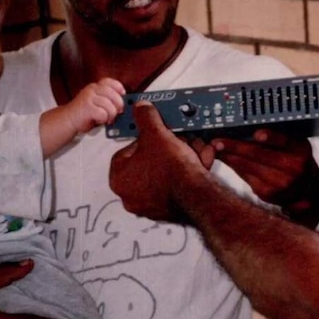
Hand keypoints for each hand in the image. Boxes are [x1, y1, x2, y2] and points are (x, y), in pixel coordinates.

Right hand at [67, 78, 125, 132]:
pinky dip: (103, 120)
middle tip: (117, 113)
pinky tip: (98, 120)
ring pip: (110, 106)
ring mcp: (89, 97)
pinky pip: (103, 114)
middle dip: (118, 106)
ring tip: (106, 119)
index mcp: (95, 86)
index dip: (119, 88)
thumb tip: (123, 105)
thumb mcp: (97, 103)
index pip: (110, 82)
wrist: (68, 120)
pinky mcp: (87, 107)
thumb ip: (108, 100)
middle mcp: (92, 89)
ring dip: (110, 115)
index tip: (123, 95)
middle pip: (114, 95)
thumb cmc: (85, 113)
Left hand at [110, 102, 206, 221]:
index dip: (146, 138)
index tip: (158, 132)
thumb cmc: (170, 169)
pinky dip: (187, 173)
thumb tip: (141, 108)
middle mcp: (130, 195)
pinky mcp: (168, 210)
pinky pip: (176, 184)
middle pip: (150, 161)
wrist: (196, 195)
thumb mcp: (156, 134)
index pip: (127, 151)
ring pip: (166, 172)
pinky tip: (199, 163)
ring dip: (182, 158)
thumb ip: (146, 118)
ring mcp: (149, 205)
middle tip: (180, 139)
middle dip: (169, 148)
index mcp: (119, 179)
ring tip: (194, 150)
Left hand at [194, 129, 318, 227]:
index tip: (258, 134)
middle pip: (260, 155)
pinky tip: (227, 159)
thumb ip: (279, 137)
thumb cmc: (296, 160)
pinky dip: (235, 166)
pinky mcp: (268, 193)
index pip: (285, 142)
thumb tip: (248, 129)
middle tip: (217, 142)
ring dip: (230, 157)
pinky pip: (245, 177)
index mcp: (300, 150)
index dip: (272, 138)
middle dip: (235, 147)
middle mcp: (292, 168)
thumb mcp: (296, 146)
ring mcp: (279, 183)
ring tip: (216, 148)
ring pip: (248, 167)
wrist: (307, 192)